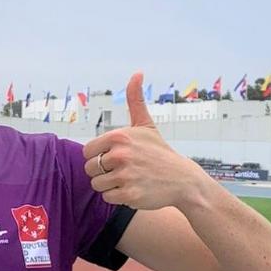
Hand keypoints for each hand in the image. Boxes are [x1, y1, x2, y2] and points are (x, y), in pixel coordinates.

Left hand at [83, 72, 208, 210]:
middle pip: (90, 169)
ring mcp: (125, 175)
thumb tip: (137, 73)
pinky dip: (118, 196)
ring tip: (128, 179)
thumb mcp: (146, 124)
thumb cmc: (159, 151)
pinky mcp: (129, 194)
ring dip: (109, 185)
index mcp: (119, 137)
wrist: (182, 179)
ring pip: (97, 185)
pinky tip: (133, 189)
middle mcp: (120, 155)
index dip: (99, 156)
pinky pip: (108, 197)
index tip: (115, 157)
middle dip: (103, 172)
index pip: (88, 151)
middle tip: (123, 170)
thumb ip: (135, 100)